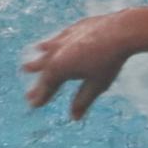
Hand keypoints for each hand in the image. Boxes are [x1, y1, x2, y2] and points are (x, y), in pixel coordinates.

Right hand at [23, 11, 137, 118]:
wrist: (120, 31)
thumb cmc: (109, 61)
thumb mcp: (96, 85)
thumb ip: (83, 100)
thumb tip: (74, 118)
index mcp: (59, 69)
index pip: (47, 87)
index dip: (41, 97)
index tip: (34, 105)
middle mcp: (55, 53)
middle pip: (45, 72)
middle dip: (38, 85)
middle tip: (28, 95)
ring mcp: (62, 40)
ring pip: (46, 54)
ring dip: (38, 62)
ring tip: (27, 68)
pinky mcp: (72, 30)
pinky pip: (56, 41)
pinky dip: (49, 46)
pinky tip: (44, 46)